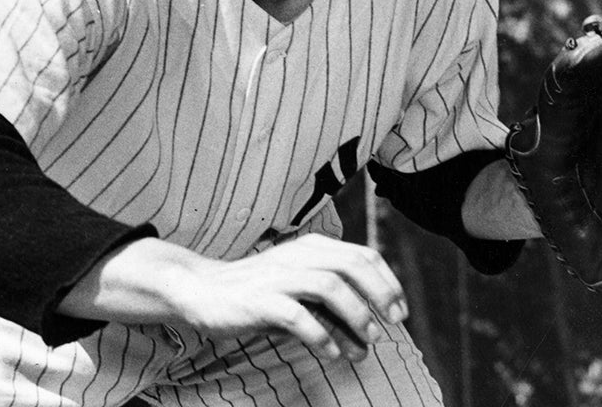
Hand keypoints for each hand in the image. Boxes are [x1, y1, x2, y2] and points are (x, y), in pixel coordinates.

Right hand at [60, 234, 407, 361]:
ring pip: (329, 285)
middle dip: (380, 294)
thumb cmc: (256, 293)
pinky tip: (332, 354)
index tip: (401, 310)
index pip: (362, 254)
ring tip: (368, 341)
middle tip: (394, 323)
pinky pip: (297, 315)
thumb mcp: (299, 297)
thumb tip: (370, 341)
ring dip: (355, 314)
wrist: (200, 290)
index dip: (388, 280)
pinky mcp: (259, 300)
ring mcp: (277, 276)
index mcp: (311, 247)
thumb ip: (332, 311)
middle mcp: (297, 255)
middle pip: (352, 265)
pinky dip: (321, 335)